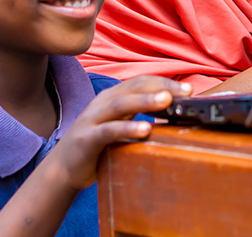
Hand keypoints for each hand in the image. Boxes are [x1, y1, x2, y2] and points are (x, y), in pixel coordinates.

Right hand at [44, 76, 189, 191]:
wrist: (62, 169)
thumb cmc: (96, 146)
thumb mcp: (118, 126)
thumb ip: (137, 116)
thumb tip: (170, 114)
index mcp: (112, 97)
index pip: (141, 82)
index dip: (165, 82)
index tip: (189, 90)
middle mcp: (102, 103)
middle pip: (135, 87)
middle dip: (162, 87)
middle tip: (187, 92)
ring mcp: (93, 119)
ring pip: (122, 103)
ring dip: (146, 101)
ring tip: (167, 101)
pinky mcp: (87, 138)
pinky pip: (109, 130)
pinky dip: (128, 127)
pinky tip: (146, 129)